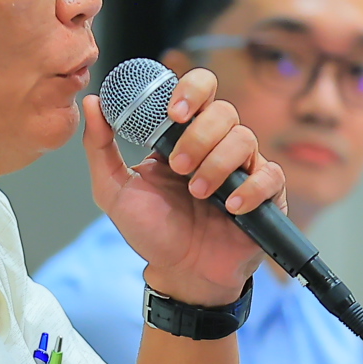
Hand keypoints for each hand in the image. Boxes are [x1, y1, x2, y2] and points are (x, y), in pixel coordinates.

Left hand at [81, 68, 284, 306]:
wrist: (179, 273)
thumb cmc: (152, 231)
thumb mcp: (114, 190)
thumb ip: (100, 148)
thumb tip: (92, 103)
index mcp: (182, 135)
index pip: (198, 90)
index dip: (191, 90)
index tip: (174, 112)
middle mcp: (215, 145)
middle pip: (223, 111)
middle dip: (199, 136)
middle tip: (179, 167)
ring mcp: (242, 167)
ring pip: (244, 139)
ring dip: (217, 164)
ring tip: (197, 193)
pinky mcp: (264, 193)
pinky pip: (270, 175)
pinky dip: (250, 188)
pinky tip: (230, 207)